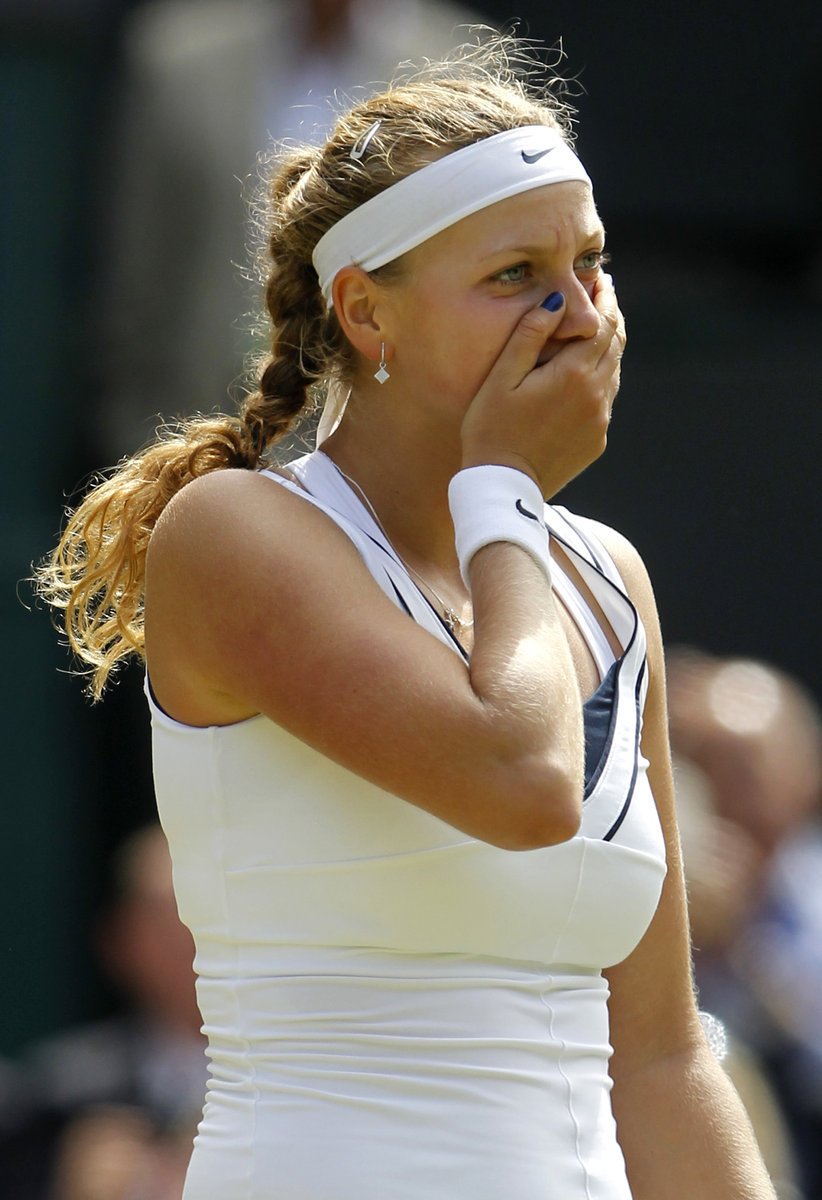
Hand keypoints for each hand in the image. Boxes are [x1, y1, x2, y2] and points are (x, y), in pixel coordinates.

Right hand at [460, 273, 625, 496]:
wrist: (503, 485)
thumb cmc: (491, 429)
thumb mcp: (501, 377)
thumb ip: (530, 334)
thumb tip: (557, 300)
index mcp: (575, 373)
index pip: (603, 322)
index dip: (604, 297)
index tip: (600, 279)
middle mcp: (596, 394)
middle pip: (616, 343)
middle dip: (611, 315)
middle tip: (602, 295)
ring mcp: (599, 420)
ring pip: (614, 370)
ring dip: (608, 346)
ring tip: (593, 330)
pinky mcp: (596, 440)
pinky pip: (606, 399)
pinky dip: (601, 377)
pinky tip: (584, 373)